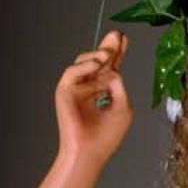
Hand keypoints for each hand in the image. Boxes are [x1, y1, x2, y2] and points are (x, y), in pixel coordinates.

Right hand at [54, 30, 132, 167]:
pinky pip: (72, 72)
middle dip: (107, 48)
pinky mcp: (64, 92)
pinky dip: (85, 66)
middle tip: (117, 35)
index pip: (108, 69)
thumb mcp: (122, 107)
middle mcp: (87, 88)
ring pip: (83, 62)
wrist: (90, 153)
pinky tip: (98, 64)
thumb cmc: (106, 136)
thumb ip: (119, 86)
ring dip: (97, 56)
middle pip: (96, 62)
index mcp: (101, 92)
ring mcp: (74, 89)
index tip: (123, 39)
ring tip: (109, 55)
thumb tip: (111, 69)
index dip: (116, 54)